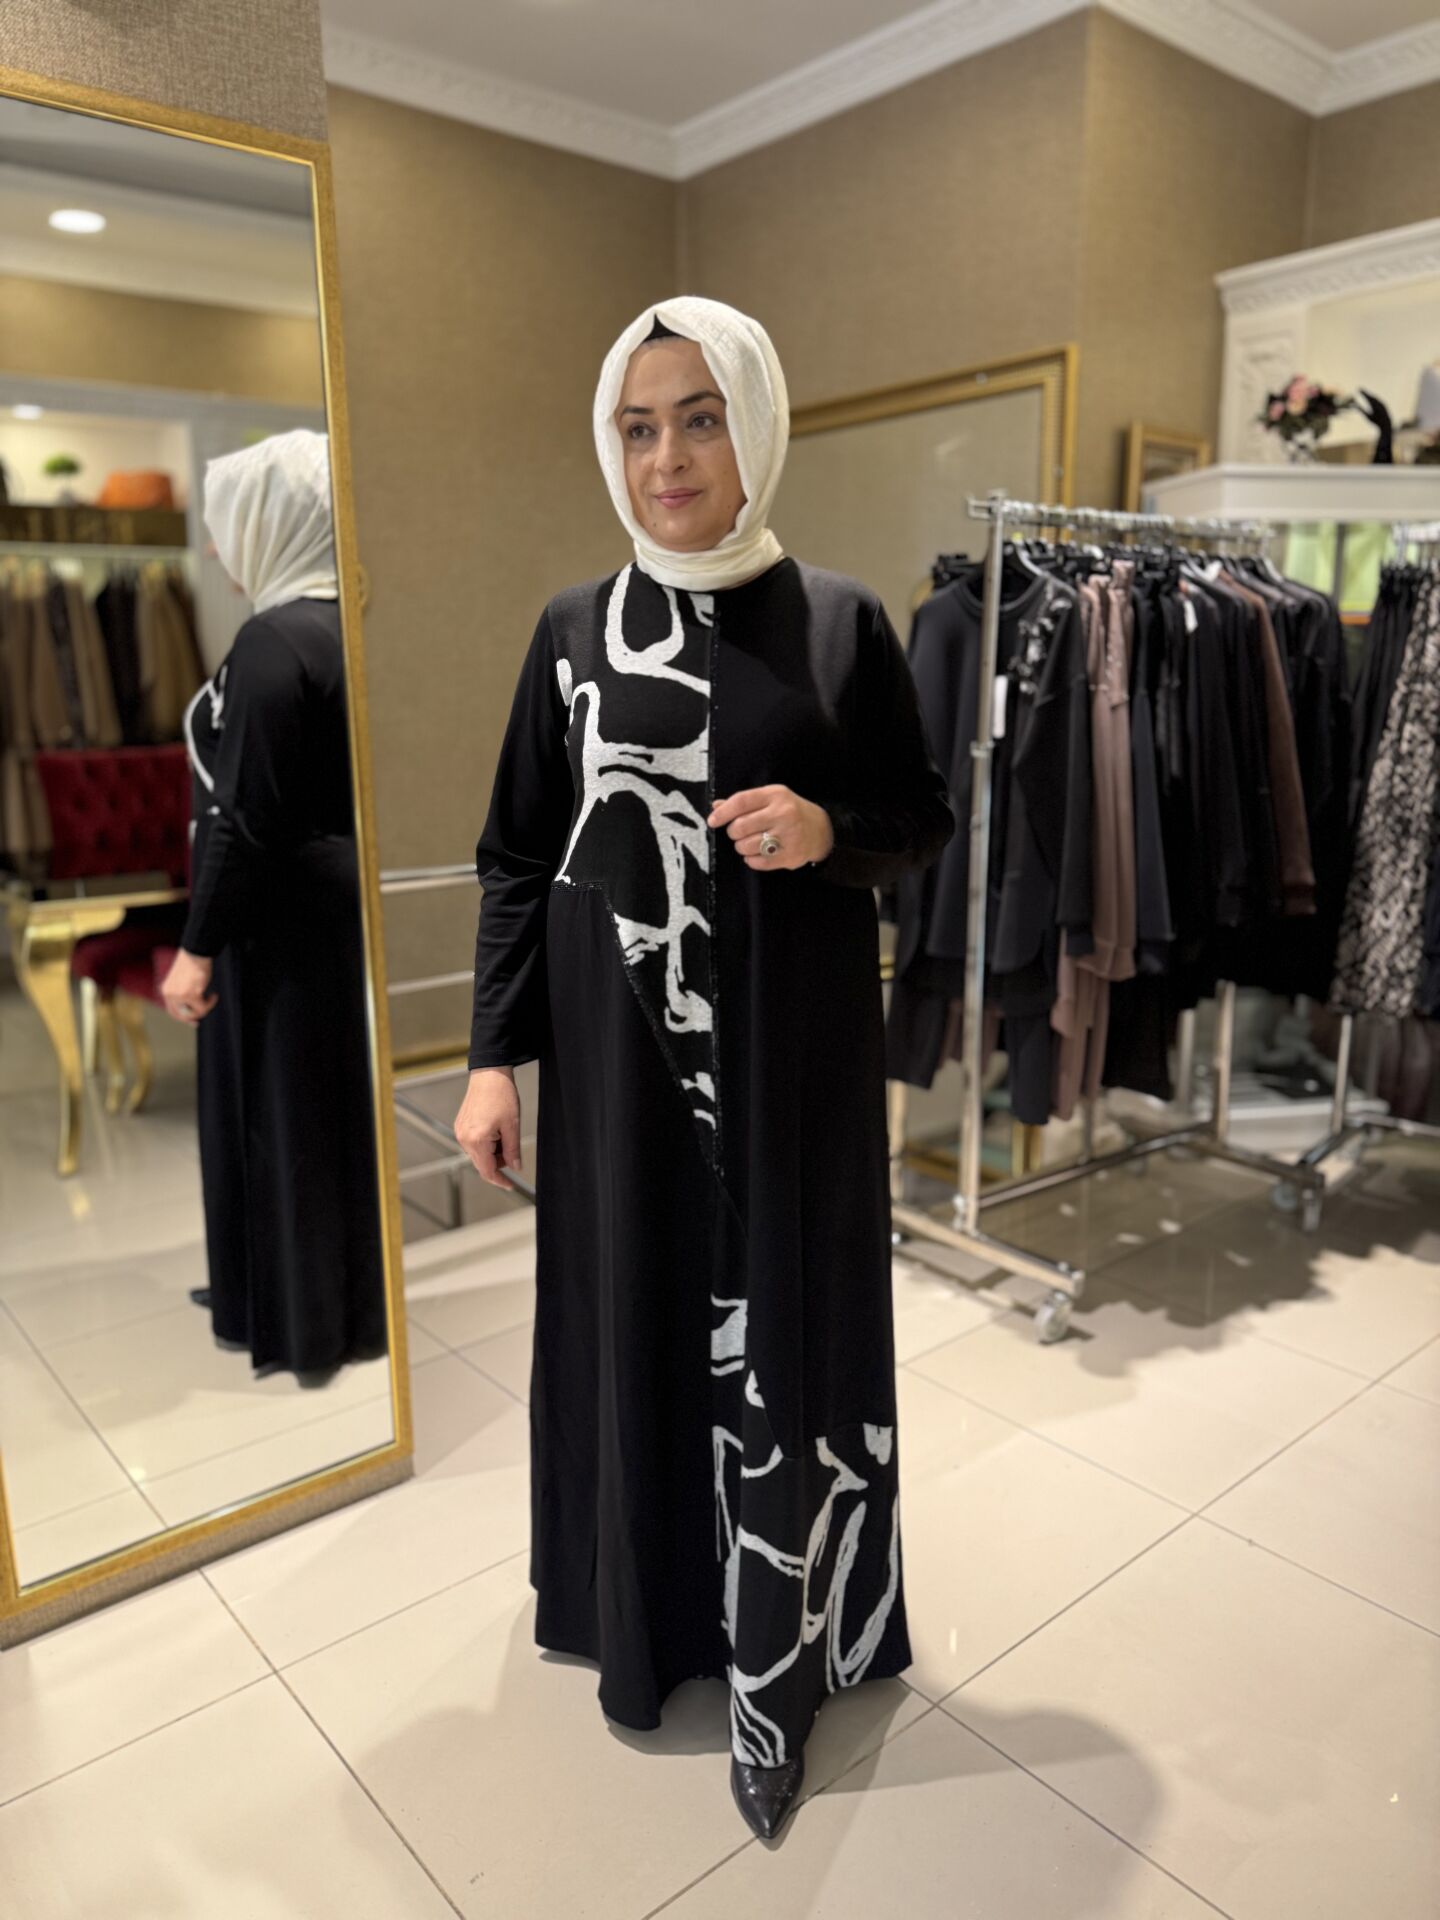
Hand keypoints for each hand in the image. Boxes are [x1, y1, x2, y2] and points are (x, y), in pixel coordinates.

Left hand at [160, 949, 217, 1024]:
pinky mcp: (192, 995)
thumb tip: (191, 1009)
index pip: (172, 1011)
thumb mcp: (181, 981)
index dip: (183, 1018)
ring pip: (194, 1013)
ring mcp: (180, 996)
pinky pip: (203, 1007)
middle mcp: (170, 995)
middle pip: (183, 1015)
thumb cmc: (192, 964)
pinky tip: (214, 995)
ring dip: (205, 1007)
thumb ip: (182, 994)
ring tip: (211, 997)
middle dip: (194, 1017)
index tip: (194, 1022)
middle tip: (203, 1014)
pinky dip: (211, 1003)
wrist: (196, 953)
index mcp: (166, 991)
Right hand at [454, 1067, 524, 1191]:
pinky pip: (473, 1144)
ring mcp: (460, 1132)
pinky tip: (495, 1131)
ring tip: (504, 1135)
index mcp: (477, 1140)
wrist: (489, 1075)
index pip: (488, 1171)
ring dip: (492, 1153)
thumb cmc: (501, 1096)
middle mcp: (464, 1139)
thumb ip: (513, 1150)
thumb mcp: (513, 1126)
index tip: (510, 1185)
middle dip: (498, 1164)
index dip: (500, 1180)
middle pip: (482, 1164)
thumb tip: (515, 1167)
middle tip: (512, 1152)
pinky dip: (485, 1144)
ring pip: (478, 1155)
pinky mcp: (460, 1126)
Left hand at [706, 785, 834, 871]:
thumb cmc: (790, 812)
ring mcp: (788, 837)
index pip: (741, 802)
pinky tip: (759, 853)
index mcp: (776, 795)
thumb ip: (744, 802)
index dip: (723, 813)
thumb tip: (716, 807)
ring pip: (746, 846)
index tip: (712, 821)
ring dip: (742, 847)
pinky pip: (757, 862)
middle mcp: (783, 814)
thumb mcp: (771, 799)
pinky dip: (752, 859)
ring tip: (751, 842)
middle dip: (733, 832)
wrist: (821, 830)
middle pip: (740, 826)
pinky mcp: (790, 856)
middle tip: (739, 833)